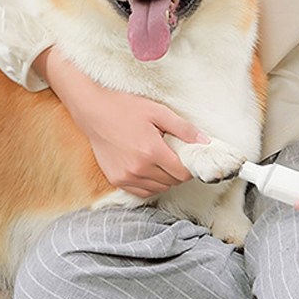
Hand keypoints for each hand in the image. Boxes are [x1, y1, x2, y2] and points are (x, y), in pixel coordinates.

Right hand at [35, 45, 207, 197]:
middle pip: (171, 182)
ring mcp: (126, 176)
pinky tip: (148, 168)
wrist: (93, 110)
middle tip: (175, 155)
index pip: (182, 173)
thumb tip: (205, 142)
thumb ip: (183, 128)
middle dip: (178, 171)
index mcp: (152, 151)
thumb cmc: (125, 107)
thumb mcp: (158, 111)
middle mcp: (139, 168)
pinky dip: (149, 184)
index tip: (188, 157)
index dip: (189, 166)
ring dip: (164, 179)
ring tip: (160, 160)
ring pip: (157, 189)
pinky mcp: (116, 179)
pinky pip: (141, 191)